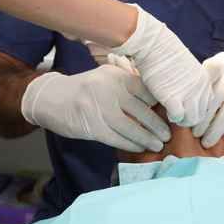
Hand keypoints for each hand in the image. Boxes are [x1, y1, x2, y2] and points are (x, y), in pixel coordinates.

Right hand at [21, 65, 171, 152]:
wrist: (51, 98)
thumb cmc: (85, 90)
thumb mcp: (105, 79)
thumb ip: (127, 87)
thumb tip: (157, 105)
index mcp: (116, 75)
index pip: (146, 90)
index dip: (161, 105)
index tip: (172, 115)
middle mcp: (109, 89)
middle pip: (141, 110)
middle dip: (157, 125)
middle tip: (167, 134)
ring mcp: (100, 108)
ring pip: (131, 127)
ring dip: (147, 138)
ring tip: (157, 145)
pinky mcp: (92, 126)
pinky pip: (118, 138)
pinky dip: (131, 145)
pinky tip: (139, 148)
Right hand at [111, 5, 216, 126]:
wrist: (154, 44)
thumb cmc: (166, 55)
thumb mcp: (189, 68)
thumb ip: (194, 83)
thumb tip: (190, 97)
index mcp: (205, 81)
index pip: (209, 106)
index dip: (197, 110)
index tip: (186, 108)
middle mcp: (201, 88)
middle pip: (201, 116)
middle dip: (190, 118)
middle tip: (178, 114)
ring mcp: (188, 93)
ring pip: (192, 120)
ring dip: (181, 120)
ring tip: (172, 114)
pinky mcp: (173, 97)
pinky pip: (178, 117)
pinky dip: (172, 117)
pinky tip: (166, 109)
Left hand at [193, 52, 223, 147]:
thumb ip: (208, 76)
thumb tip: (186, 99)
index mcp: (222, 61)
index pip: (202, 81)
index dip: (192, 99)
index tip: (183, 114)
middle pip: (214, 97)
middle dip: (202, 118)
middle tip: (193, 133)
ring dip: (216, 128)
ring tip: (206, 141)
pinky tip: (223, 134)